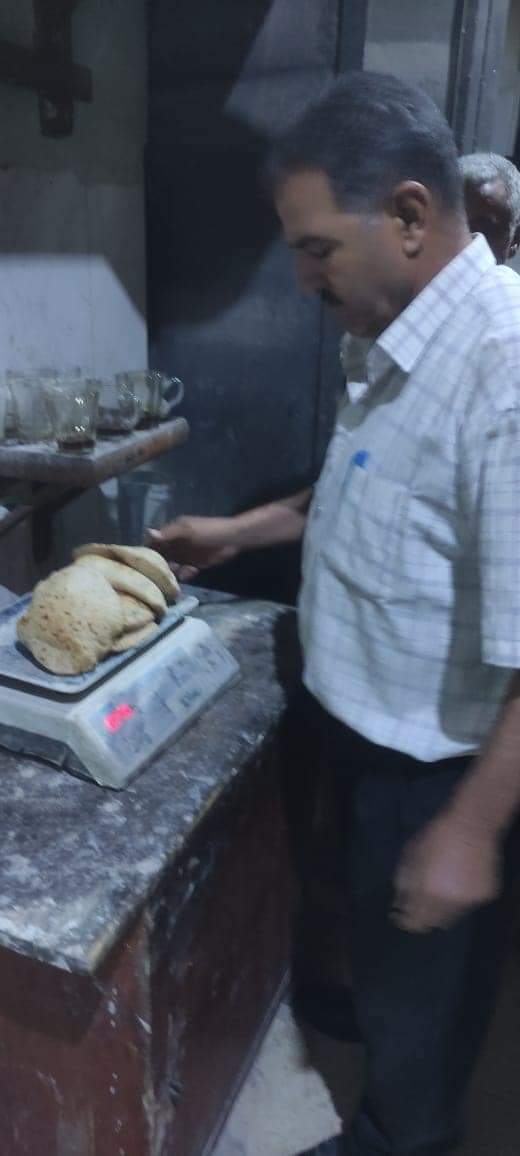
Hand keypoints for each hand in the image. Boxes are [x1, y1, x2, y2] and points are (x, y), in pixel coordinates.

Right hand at [146, 516, 239, 580]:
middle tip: (159, 573)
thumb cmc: (209, 531)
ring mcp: (184, 554)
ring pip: (171, 566)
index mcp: (172, 532)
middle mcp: (175, 543)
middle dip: (159, 565)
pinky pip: (184, 572)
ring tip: (177, 573)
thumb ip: (168, 533)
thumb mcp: (187, 530)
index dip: (147, 550)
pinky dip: (185, 574)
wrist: (232, 539)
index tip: (141, 562)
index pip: (153, 541)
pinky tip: (192, 571)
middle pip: (160, 556)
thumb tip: (147, 533)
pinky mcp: (194, 564)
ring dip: (172, 571)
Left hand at [392, 812, 501, 933]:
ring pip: (452, 916)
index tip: (400, 917)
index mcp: (427, 892)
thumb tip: (398, 901)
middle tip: (421, 904)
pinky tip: (460, 881)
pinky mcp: (484, 896)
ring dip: (443, 908)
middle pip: (434, 922)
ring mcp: (468, 901)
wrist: (471, 825)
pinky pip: (468, 904)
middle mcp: (447, 902)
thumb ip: (403, 881)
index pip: (414, 921)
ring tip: (442, 889)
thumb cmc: (436, 835)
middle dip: (425, 916)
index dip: (405, 921)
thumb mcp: (411, 854)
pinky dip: (462, 898)